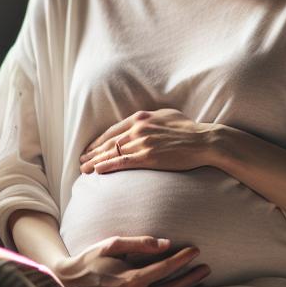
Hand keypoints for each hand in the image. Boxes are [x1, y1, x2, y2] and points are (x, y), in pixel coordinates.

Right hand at [52, 235, 210, 286]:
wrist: (71, 281)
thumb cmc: (91, 259)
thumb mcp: (111, 245)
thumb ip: (138, 244)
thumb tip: (165, 244)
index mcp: (129, 280)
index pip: (164, 269)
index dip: (181, 259)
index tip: (195, 250)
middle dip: (191, 278)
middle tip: (206, 267)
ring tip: (204, 284)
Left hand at [80, 108, 220, 173]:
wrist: (204, 141)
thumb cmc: (188, 129)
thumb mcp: (166, 115)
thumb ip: (150, 118)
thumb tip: (141, 121)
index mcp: (140, 118)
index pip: (112, 131)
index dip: (98, 141)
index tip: (90, 149)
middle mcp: (138, 128)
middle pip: (108, 142)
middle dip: (92, 153)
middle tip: (81, 161)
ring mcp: (142, 142)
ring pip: (112, 153)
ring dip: (95, 161)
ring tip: (84, 169)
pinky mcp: (148, 157)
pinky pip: (122, 162)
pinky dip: (108, 166)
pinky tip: (98, 171)